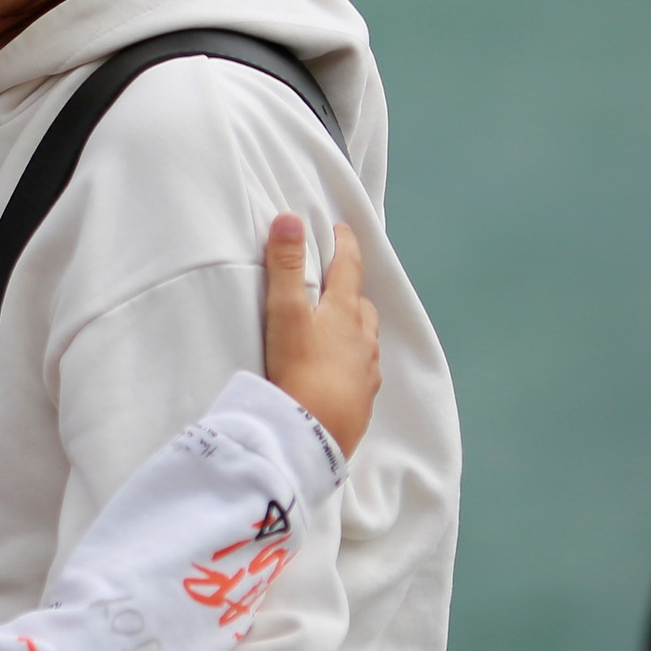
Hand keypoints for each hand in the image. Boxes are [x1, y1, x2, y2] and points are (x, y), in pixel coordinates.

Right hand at [261, 214, 379, 455]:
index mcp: (345, 312)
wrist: (312, 433)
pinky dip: (353, 361)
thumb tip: (290, 218)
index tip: (342, 230)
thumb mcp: (285, 311)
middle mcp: (363, 339)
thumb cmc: (298, 368)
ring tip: (338, 327)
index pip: (350, 268)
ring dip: (355, 327)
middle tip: (336, 283)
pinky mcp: (362, 401)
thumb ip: (286, 265)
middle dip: (351, 290)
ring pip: (366, 339)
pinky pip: (363, 372)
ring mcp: (366, 372)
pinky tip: (340, 371)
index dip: (346, 245)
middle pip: (362, 305)